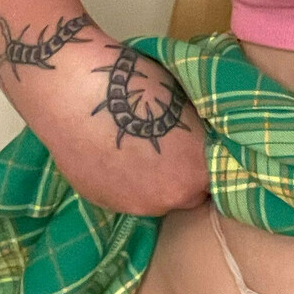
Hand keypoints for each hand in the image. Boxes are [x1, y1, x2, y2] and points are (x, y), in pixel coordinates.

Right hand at [18, 38, 212, 217]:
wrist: (77, 95)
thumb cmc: (137, 88)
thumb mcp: (183, 107)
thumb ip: (196, 136)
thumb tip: (201, 142)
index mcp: (194, 173)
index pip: (216, 179)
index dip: (206, 162)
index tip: (198, 149)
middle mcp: (166, 198)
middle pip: (185, 194)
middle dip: (181, 176)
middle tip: (168, 148)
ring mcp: (130, 205)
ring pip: (151, 198)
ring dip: (150, 182)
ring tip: (136, 149)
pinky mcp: (100, 201)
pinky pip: (121, 195)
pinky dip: (121, 181)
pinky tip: (111, 155)